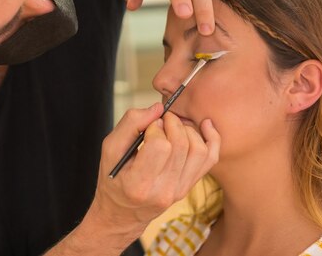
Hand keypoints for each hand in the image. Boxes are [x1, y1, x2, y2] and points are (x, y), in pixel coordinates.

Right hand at [87, 103, 220, 235]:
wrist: (123, 212)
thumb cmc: (114, 177)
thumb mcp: (110, 149)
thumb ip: (130, 124)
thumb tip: (158, 108)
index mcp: (139, 184)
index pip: (160, 146)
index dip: (155, 128)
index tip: (148, 127)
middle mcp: (163, 191)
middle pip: (181, 145)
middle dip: (172, 123)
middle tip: (162, 120)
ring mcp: (179, 190)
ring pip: (198, 150)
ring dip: (188, 129)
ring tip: (174, 126)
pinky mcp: (189, 186)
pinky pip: (210, 159)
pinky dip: (211, 138)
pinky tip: (204, 125)